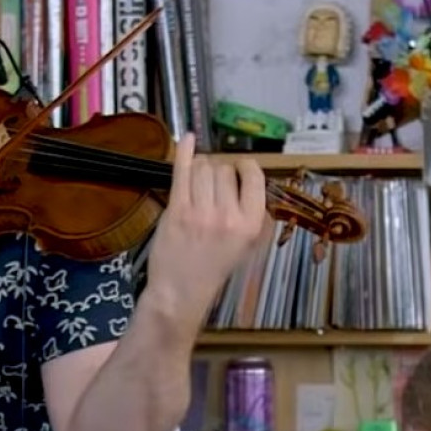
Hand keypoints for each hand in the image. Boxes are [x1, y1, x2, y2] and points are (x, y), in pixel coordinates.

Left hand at [144, 132, 274, 324]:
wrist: (181, 292)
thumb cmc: (213, 267)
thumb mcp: (244, 244)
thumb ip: (247, 210)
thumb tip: (243, 174)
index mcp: (251, 224)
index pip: (253, 176)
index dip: (244, 168)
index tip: (237, 171)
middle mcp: (229, 216)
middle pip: (224, 169)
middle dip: (217, 173)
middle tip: (209, 191)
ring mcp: (201, 212)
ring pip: (203, 168)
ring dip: (199, 170)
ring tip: (196, 188)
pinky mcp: (177, 210)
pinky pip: (182, 171)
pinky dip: (183, 152)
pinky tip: (186, 139)